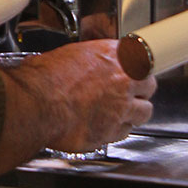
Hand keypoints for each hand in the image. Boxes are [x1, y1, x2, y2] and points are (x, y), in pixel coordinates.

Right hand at [0, 39, 156, 182]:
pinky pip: (124, 132)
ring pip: (144, 112)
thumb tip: (78, 64)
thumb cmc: (44, 79)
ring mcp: (121, 107)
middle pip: (149, 84)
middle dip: (141, 89)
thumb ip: (83, 61)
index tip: (134, 69)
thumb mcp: (65, 55)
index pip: (142, 57)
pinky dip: (117, 131)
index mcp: (112, 54)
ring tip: (122, 112)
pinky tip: (105, 127)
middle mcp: (123, 80)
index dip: (137, 66)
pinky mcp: (112, 131)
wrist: (37, 105)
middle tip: (130, 92)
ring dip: (135, 112)